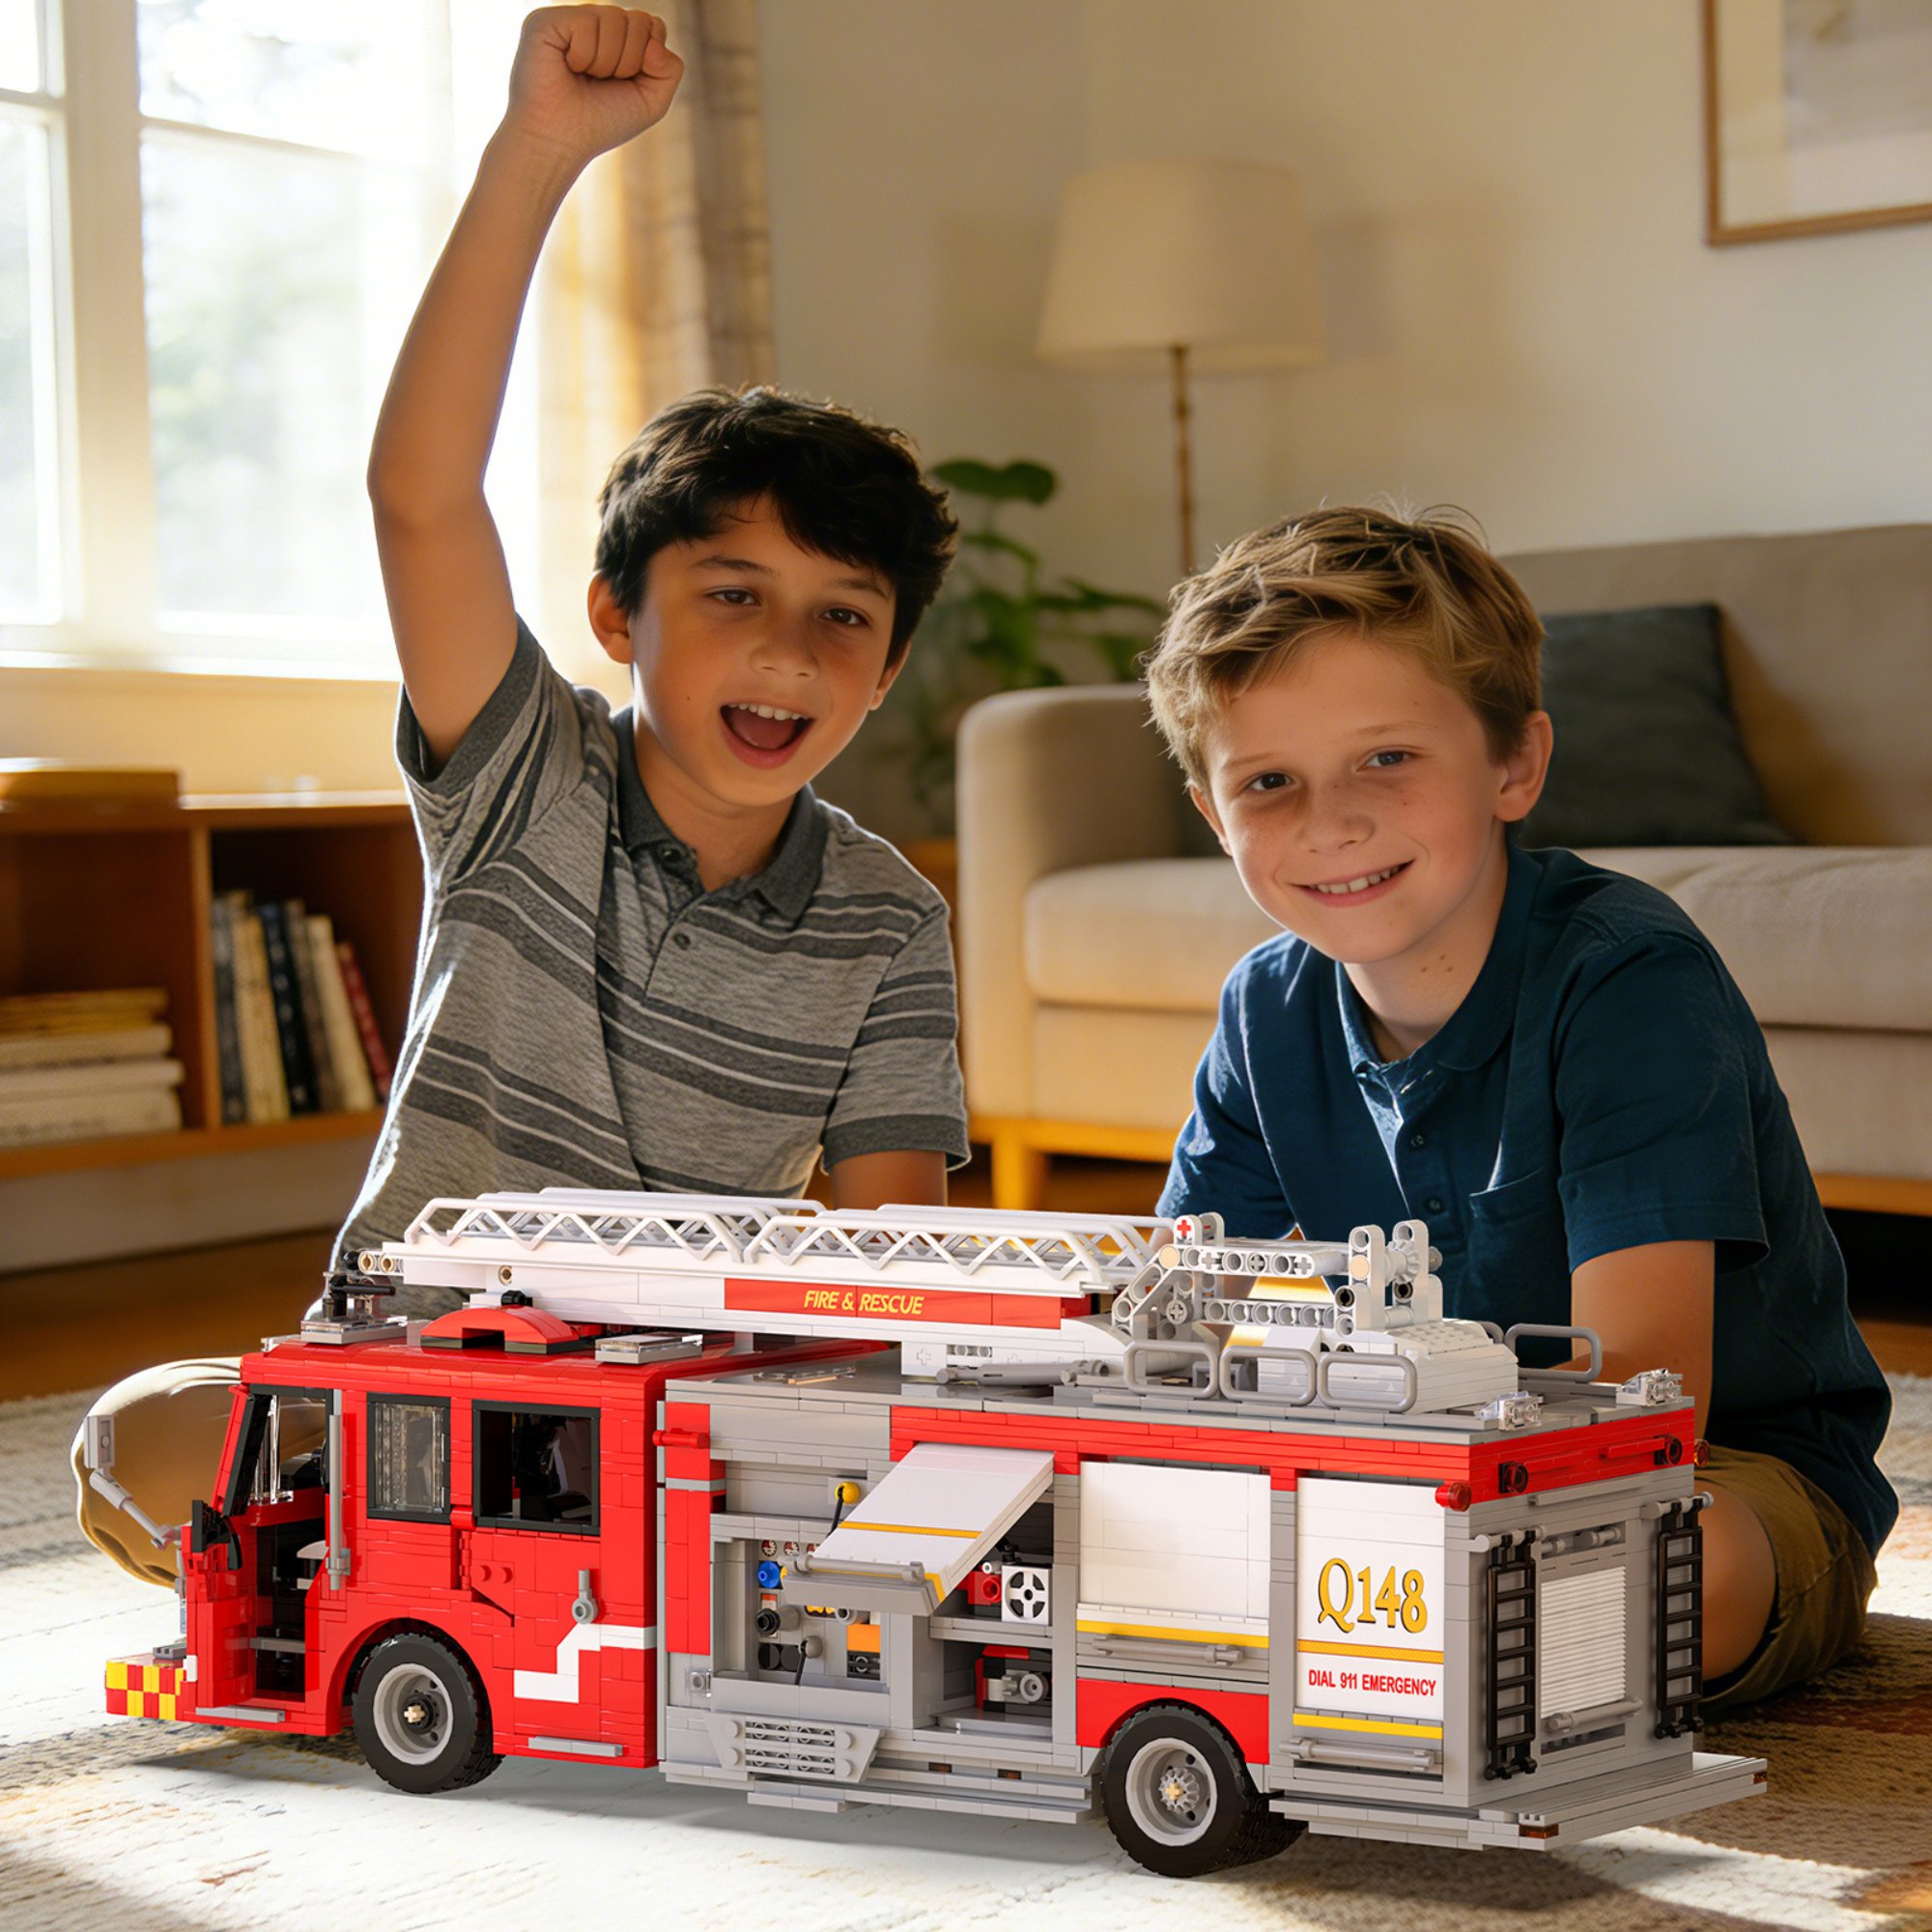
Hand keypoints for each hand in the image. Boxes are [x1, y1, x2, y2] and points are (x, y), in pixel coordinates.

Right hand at [503, 7, 683, 165]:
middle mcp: (594, 21)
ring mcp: (570, 17)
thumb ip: (670, 69)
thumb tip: (653, 36)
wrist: (560, 142)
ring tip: (583, 77)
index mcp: (617, 37)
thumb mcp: (651, 102)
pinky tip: (567, 67)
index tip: (625, 82)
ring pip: (614, 18)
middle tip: (601, 83)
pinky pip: (587, 23)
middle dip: (629, 62)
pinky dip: (584, 56)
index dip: (648, 58)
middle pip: (638, 20)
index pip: (652, 25)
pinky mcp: (546, 19)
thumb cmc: (601, 123)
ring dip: (606, 62)